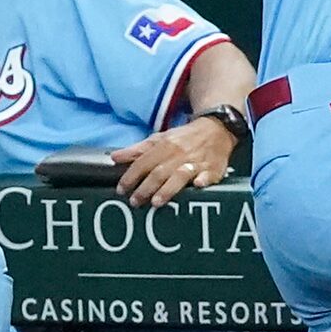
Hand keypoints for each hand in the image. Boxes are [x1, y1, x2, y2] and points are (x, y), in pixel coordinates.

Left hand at [109, 116, 237, 208]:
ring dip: (168, 189)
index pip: (143, 162)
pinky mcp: (213, 169)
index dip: (131, 176)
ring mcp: (197, 162)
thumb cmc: (184, 138)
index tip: (121, 189)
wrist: (216, 129)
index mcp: (165, 145)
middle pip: (159, 172)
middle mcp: (179, 154)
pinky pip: (208, 175)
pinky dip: (203, 180)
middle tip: (134, 202)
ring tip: (156, 202)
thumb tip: (114, 157)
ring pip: (180, 175)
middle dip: (145, 188)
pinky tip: (198, 186)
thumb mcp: (160, 139)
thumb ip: (137, 150)